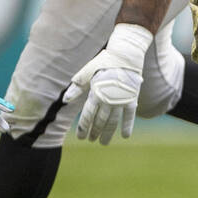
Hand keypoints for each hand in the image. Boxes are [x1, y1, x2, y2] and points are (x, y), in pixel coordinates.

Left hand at [64, 23, 152, 143]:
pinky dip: (127, 126)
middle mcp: (108, 100)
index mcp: (96, 93)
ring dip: (107, 133)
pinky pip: (129, 116)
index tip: (81, 137)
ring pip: (113, 122)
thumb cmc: (105, 61)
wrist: (126, 55)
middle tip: (91, 140)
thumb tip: (65, 100)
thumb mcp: (88, 71)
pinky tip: (125, 136)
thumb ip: (77, 86)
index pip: (87, 116)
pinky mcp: (132, 99)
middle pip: (99, 121)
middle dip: (94, 132)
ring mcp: (121, 101)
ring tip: (103, 142)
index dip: (83, 128)